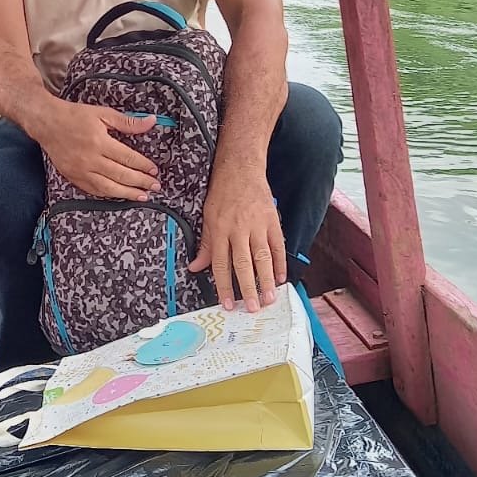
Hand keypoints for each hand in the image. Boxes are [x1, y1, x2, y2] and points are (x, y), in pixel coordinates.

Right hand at [42, 103, 159, 199]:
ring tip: (142, 196)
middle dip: (140, 182)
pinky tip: (119, 195)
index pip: (127, 158)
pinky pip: (93, 190)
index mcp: (99, 142)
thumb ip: (128, 122)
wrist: (46, 123)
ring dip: (127, 193)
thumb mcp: (102, 114)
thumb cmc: (74, 116)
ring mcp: (80, 171)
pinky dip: (108, 194)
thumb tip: (151, 122)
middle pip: (121, 175)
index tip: (154, 170)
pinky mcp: (73, 177)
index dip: (143, 166)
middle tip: (155, 187)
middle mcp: (90, 159)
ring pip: (108, 188)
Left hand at [189, 170, 286, 312]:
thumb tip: (195, 267)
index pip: (220, 264)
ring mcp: (257, 225)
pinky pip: (278, 246)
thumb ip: (205, 245)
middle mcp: (238, 229)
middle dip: (248, 288)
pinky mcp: (272, 220)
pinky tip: (281, 277)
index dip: (224, 286)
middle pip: (243, 264)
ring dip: (267, 280)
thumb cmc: (222, 193)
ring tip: (270, 298)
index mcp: (219, 229)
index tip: (228, 304)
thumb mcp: (208, 217)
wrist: (241, 168)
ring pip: (263, 258)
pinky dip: (280, 263)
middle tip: (253, 307)